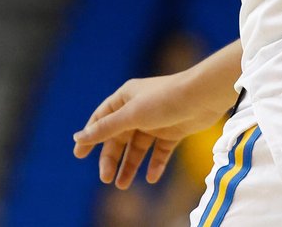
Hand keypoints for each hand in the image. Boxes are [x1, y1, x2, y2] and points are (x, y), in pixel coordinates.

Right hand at [72, 71, 233, 188]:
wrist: (203, 96)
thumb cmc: (164, 99)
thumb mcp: (131, 115)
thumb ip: (105, 128)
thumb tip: (79, 137)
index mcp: (125, 98)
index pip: (102, 118)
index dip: (90, 136)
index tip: (79, 155)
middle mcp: (139, 108)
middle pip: (119, 137)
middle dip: (111, 158)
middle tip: (106, 178)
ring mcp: (156, 121)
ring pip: (138, 147)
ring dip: (130, 165)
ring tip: (122, 185)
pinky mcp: (173, 130)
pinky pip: (160, 151)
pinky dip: (155, 164)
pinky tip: (151, 177)